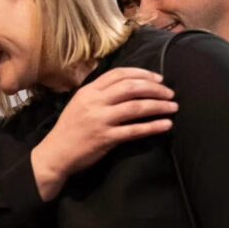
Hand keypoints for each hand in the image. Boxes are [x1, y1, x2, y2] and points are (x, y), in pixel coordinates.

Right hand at [32, 67, 175, 200]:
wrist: (55, 154)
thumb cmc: (69, 129)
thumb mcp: (79, 104)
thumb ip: (99, 93)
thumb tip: (127, 85)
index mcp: (88, 91)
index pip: (119, 74)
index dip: (142, 74)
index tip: (159, 78)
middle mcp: (94, 103)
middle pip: (131, 87)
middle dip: (155, 88)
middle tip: (170, 93)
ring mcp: (100, 120)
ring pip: (136, 107)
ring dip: (158, 105)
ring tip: (173, 107)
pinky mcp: (105, 138)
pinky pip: (134, 130)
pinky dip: (153, 127)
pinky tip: (166, 125)